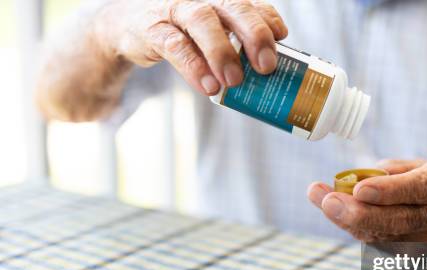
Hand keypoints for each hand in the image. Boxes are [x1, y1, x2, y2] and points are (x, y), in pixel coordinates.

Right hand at [96, 0, 287, 94]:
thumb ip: (235, 46)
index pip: (250, 3)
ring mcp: (175, 9)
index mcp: (220, 1)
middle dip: (254, 34)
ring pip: (202, 21)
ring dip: (222, 51)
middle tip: (267, 66)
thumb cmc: (181, 32)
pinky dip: (193, 66)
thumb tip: (269, 71)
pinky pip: (175, 45)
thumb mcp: (210, 34)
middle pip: (232, 6)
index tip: (281, 37)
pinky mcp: (152, 28)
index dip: (267, 19)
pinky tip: (208, 86)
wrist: (128, 27)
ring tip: (235, 81)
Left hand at [308, 160, 426, 242]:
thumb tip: (355, 183)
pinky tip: (329, 207)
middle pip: (398, 219)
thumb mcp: (418, 164)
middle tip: (329, 201)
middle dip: (360, 213)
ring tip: (319, 197)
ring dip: (346, 219)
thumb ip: (389, 171)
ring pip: (381, 234)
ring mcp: (422, 240)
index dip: (389, 191)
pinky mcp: (405, 253)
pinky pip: (374, 239)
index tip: (360, 189)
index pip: (419, 189)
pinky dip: (349, 224)